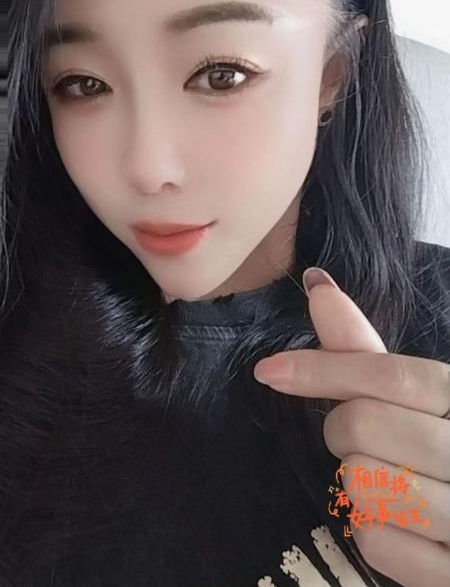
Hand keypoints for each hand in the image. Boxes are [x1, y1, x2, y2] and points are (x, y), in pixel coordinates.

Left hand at [253, 268, 449, 586]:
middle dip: (343, 430)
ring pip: (361, 482)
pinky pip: (376, 539)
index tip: (268, 370)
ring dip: (359, 481)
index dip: (323, 369)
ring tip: (391, 479)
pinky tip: (400, 523)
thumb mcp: (416, 398)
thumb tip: (317, 285)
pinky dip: (375, 530)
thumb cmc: (441, 449)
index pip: (390, 373)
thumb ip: (366, 350)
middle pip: (363, 424)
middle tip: (365, 439)